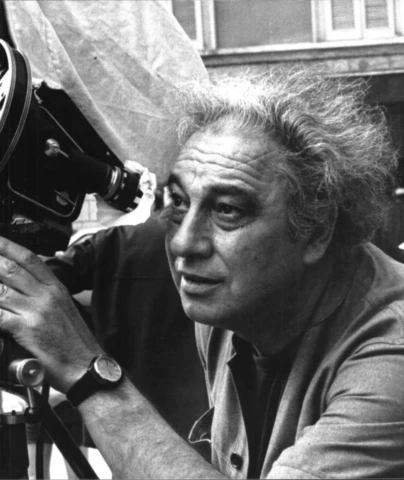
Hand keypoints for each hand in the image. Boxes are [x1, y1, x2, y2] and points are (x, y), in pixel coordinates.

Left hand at [0, 236, 102, 391]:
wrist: (87, 366)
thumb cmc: (76, 343)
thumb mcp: (65, 310)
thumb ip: (46, 296)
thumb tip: (25, 288)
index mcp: (57, 289)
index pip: (30, 259)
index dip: (9, 247)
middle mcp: (47, 295)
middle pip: (11, 269)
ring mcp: (37, 311)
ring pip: (1, 290)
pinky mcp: (28, 329)